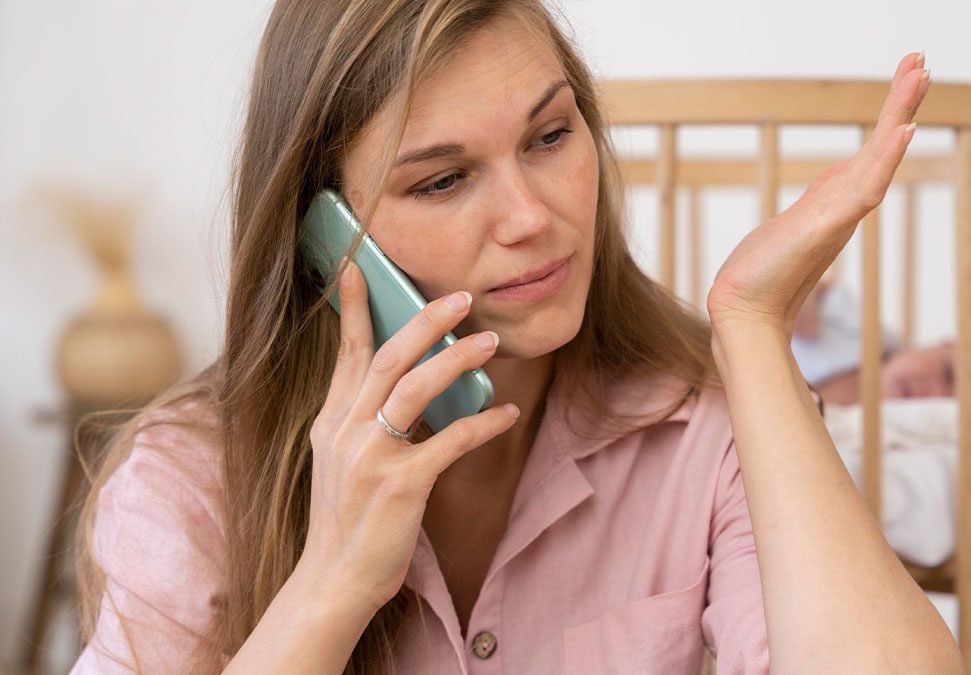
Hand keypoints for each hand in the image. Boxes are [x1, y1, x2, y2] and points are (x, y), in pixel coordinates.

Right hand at [297, 261, 518, 611]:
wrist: (332, 582)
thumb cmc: (347, 521)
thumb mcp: (341, 462)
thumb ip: (364, 420)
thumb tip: (406, 384)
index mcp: (331, 421)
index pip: (345, 352)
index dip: (352, 308)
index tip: (357, 267)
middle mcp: (346, 430)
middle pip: (387, 358)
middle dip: (425, 321)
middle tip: (461, 296)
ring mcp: (371, 456)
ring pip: (416, 388)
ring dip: (457, 360)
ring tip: (491, 341)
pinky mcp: (401, 485)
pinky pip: (450, 441)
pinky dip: (484, 424)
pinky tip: (509, 413)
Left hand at [706, 52, 930, 337]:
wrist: (743, 313)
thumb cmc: (761, 277)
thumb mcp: (790, 228)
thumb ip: (812, 210)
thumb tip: (823, 197)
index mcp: (836, 203)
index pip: (870, 152)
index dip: (890, 116)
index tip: (907, 76)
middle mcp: (844, 207)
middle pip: (881, 147)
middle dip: (901, 102)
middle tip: (922, 60)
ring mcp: (839, 217)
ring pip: (878, 160)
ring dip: (899, 116)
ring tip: (919, 77)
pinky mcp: (825, 229)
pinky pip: (864, 189)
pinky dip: (885, 160)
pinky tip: (902, 132)